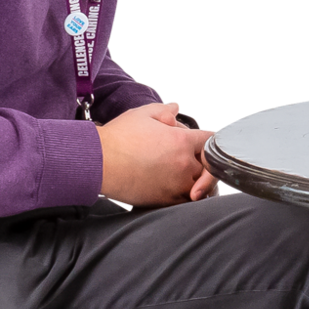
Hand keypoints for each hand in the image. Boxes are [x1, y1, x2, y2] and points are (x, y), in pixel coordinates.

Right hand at [97, 101, 216, 205]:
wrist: (98, 163)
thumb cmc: (118, 138)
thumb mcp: (141, 115)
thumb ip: (163, 110)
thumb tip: (176, 107)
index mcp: (182, 141)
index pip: (211, 140)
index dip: (207, 140)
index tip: (202, 143)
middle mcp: (184, 163)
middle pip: (210, 165)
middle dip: (205, 162)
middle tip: (198, 163)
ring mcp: (177, 184)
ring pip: (203, 187)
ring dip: (200, 182)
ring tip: (191, 179)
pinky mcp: (167, 200)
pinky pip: (189, 202)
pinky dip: (190, 197)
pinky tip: (182, 191)